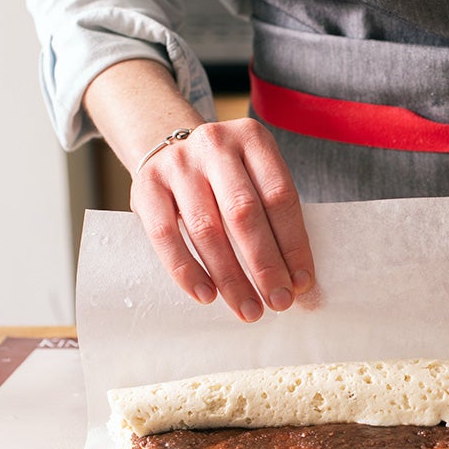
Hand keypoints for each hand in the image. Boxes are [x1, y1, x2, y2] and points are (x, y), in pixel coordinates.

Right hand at [131, 117, 315, 321]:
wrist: (170, 151)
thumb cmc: (227, 176)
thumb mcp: (254, 176)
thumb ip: (273, 215)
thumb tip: (295, 278)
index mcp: (253, 139)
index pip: (280, 196)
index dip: (294, 244)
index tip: (302, 282)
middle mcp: (214, 145)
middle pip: (244, 212)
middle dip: (265, 264)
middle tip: (279, 302)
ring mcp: (177, 163)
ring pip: (207, 229)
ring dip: (231, 277)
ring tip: (248, 309)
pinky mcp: (145, 186)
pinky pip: (166, 236)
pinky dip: (187, 271)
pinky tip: (207, 295)